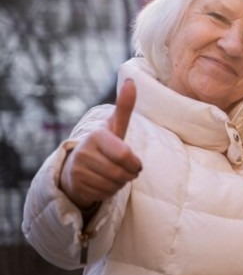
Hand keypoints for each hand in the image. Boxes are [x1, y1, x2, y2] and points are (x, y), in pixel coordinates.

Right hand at [59, 79, 141, 209]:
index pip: (124, 154)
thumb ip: (124, 106)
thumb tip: (132, 80)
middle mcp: (83, 151)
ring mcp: (77, 169)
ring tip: (112, 174)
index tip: (135, 163)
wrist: (76, 165)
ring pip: (114, 185)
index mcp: (97, 135)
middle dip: (129, 175)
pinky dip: (109, 191)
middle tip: (125, 170)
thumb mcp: (115, 126)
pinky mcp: (75, 186)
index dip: (135, 163)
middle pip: (121, 173)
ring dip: (120, 183)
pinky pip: (104, 194)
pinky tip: (102, 183)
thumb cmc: (104, 144)